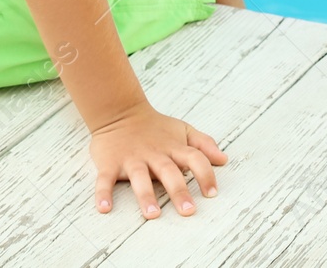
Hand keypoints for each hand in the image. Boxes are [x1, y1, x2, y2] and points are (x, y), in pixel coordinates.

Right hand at [90, 102, 227, 218]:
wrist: (120, 112)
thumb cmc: (155, 127)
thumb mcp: (182, 130)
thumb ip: (203, 144)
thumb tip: (224, 159)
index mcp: (173, 147)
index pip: (194, 158)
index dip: (205, 174)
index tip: (212, 193)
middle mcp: (154, 154)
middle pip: (169, 172)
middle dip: (179, 191)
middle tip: (188, 211)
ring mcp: (131, 159)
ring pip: (139, 177)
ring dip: (145, 195)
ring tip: (152, 214)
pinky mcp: (110, 164)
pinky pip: (105, 179)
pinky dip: (103, 193)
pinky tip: (104, 208)